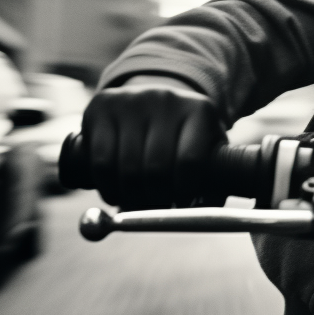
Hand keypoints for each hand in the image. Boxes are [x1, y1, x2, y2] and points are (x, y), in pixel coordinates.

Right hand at [81, 75, 225, 207]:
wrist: (153, 104)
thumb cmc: (183, 137)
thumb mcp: (207, 149)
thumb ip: (213, 181)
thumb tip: (199, 215)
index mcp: (200, 110)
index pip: (190, 160)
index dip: (184, 191)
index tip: (182, 204)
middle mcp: (166, 99)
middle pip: (156, 167)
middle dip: (156, 199)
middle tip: (156, 209)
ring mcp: (131, 100)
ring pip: (126, 168)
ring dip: (130, 198)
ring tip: (136, 204)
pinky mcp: (101, 106)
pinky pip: (101, 161)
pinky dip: (108, 187)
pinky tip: (116, 194)